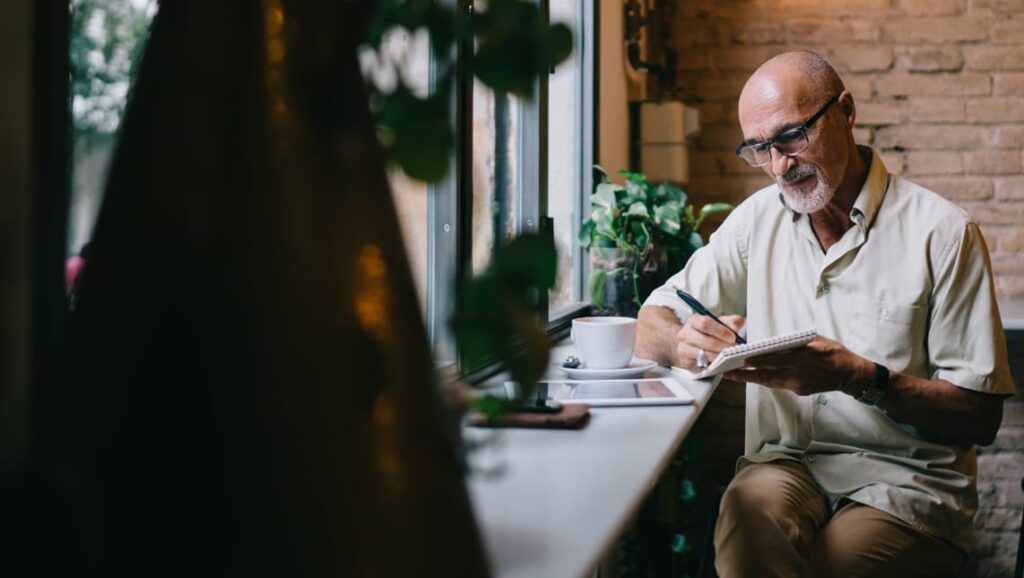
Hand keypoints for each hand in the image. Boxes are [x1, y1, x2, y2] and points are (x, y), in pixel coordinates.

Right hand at [675, 314, 744, 370]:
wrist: (684, 344)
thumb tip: (738, 322)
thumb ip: (729, 321)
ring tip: (729, 356)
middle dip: (724, 346)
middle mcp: (685, 335)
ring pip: (705, 356)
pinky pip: (703, 367)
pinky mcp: (687, 364)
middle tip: (734, 348)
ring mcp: (684, 350)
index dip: (721, 331)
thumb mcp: (716, 323)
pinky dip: (715, 365)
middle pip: (706, 341)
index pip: (704, 323)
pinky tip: (721, 362)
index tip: (732, 337)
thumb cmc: (703, 333)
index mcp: (693, 321)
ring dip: (720, 357)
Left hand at [724, 336, 872, 395]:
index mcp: (805, 356)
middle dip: (747, 374)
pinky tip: (753, 376)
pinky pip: (779, 384)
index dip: (759, 361)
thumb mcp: (817, 341)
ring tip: (734, 375)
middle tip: (728, 372)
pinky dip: (765, 380)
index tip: (743, 359)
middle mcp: (800, 372)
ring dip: (751, 378)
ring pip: (771, 382)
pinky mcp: (800, 390)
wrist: (850, 374)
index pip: (778, 359)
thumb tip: (775, 343)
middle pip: (769, 374)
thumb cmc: (834, 353)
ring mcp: (799, 383)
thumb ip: (796, 343)